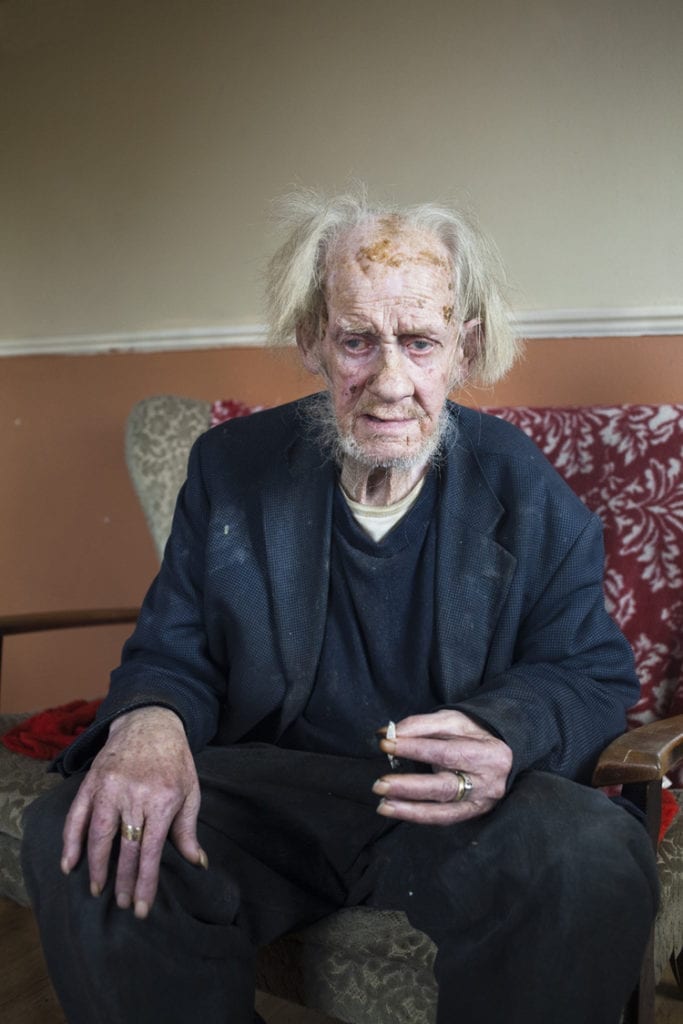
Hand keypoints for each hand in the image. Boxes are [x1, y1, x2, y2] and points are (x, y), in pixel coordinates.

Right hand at [61, 706, 205, 918]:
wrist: (151, 722)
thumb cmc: (175, 760)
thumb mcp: (190, 790)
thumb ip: (188, 828)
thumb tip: (197, 862)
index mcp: (162, 799)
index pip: (150, 851)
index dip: (144, 883)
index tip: (140, 908)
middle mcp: (134, 795)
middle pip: (125, 848)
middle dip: (123, 881)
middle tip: (122, 905)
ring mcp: (110, 787)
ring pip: (98, 835)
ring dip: (96, 867)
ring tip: (98, 890)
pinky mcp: (92, 781)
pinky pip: (77, 815)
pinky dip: (70, 840)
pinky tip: (69, 864)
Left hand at [374, 709, 511, 824]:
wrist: (502, 755)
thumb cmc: (473, 735)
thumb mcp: (454, 720)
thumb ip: (422, 724)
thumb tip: (390, 733)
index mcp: (487, 752)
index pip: (445, 751)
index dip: (414, 748)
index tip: (385, 743)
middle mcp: (488, 781)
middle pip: (444, 786)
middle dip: (409, 785)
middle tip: (380, 783)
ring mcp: (481, 801)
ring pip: (443, 809)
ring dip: (409, 808)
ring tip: (383, 803)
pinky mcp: (473, 814)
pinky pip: (443, 819)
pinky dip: (418, 816)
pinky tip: (396, 811)